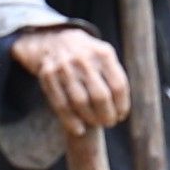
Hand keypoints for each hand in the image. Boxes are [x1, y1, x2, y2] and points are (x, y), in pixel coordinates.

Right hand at [17, 23, 131, 131]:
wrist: (54, 39)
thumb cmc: (87, 57)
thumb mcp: (104, 57)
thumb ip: (115, 77)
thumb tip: (122, 110)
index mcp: (103, 53)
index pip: (118, 86)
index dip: (122, 106)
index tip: (121, 116)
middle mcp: (83, 59)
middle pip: (100, 96)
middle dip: (107, 115)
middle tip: (109, 122)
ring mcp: (63, 67)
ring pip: (80, 102)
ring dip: (91, 119)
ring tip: (96, 123)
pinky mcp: (47, 76)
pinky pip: (61, 104)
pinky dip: (71, 121)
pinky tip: (79, 130)